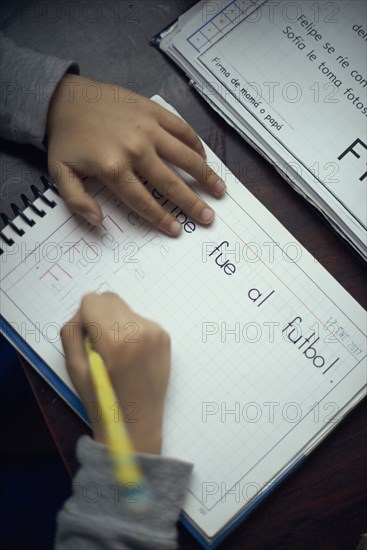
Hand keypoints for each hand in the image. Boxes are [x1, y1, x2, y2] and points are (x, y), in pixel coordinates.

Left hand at [46, 74, 225, 234]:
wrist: (66, 97)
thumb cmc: (66, 138)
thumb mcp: (60, 173)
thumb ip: (77, 200)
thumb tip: (98, 222)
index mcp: (114, 168)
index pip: (144, 201)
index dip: (161, 219)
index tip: (176, 231)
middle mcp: (136, 149)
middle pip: (170, 183)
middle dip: (192, 204)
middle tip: (208, 218)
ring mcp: (148, 128)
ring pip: (184, 156)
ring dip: (205, 175)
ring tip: (220, 190)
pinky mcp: (153, 111)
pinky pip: (181, 129)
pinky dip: (195, 144)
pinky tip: (204, 157)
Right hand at [60, 292, 170, 453]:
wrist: (138, 425)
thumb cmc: (103, 401)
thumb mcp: (75, 369)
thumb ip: (72, 332)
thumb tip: (82, 312)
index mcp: (117, 340)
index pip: (92, 301)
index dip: (83, 319)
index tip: (86, 340)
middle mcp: (141, 330)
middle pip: (109, 299)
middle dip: (99, 316)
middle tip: (99, 345)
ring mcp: (156, 333)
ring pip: (124, 309)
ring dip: (115, 322)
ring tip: (116, 353)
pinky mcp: (165, 337)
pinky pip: (139, 320)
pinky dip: (131, 330)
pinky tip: (130, 355)